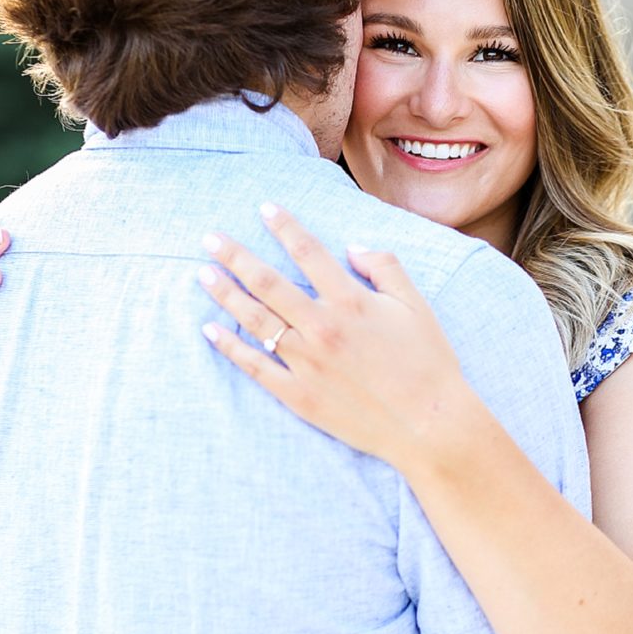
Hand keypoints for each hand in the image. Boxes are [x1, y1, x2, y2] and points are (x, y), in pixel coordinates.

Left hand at [198, 203, 469, 472]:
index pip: (308, 252)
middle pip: (267, 282)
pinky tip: (210, 330)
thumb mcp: (415, 305)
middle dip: (236, 256)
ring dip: (226, 294)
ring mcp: (306, 362)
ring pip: (255, 320)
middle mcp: (322, 327)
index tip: (264, 208)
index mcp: (350, 301)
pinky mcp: (298, 395)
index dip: (284, 226)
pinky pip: (255, 367)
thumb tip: (352, 247)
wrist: (429, 425)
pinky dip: (230, 347)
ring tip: (204, 275)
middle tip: (210, 239)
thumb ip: (385, 268)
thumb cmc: (428, 363)